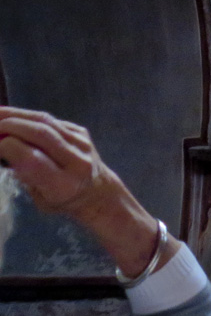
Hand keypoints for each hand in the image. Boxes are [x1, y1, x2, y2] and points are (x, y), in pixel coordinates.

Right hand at [0, 106, 175, 276]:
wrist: (97, 190)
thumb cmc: (62, 199)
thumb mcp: (40, 199)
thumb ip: (25, 176)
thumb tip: (4, 147)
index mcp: (64, 185)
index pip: (33, 159)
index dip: (8, 148)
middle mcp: (76, 160)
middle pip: (40, 135)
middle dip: (10, 126)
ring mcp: (81, 142)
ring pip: (46, 121)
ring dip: (16, 115)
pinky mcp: (81, 131)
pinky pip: (51, 119)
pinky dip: (28, 116)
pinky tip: (12, 117)